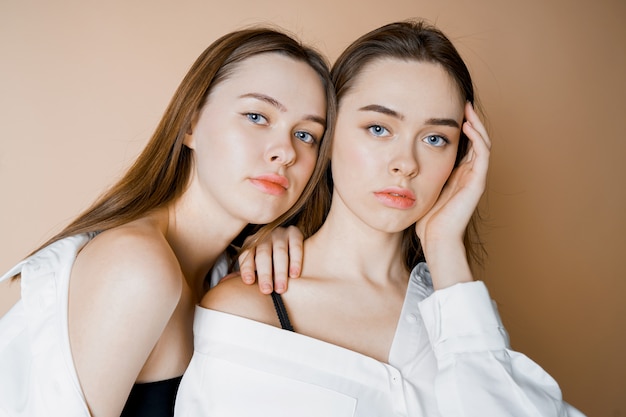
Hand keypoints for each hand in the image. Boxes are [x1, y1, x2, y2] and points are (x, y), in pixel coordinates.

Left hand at [238, 225, 303, 293]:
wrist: (288, 242)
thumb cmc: (268, 258)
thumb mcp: (255, 262)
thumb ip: (246, 272)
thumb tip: (225, 281)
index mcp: (251, 242)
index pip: (246, 254)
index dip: (247, 268)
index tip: (249, 282)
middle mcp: (264, 236)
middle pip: (263, 254)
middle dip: (264, 273)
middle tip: (267, 290)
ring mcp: (280, 233)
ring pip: (279, 252)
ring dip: (280, 271)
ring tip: (281, 288)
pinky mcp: (295, 233)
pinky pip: (296, 246)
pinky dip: (295, 261)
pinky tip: (294, 274)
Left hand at [415, 103, 490, 287]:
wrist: (436, 240)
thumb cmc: (425, 220)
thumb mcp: (418, 188)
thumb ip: (414, 174)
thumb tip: (394, 161)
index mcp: (456, 174)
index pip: (461, 143)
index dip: (456, 126)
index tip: (443, 109)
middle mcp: (468, 173)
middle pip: (474, 139)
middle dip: (468, 119)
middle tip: (460, 101)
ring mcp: (475, 177)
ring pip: (482, 142)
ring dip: (475, 123)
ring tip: (465, 107)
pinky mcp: (478, 182)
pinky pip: (483, 154)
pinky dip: (478, 137)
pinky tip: (467, 124)